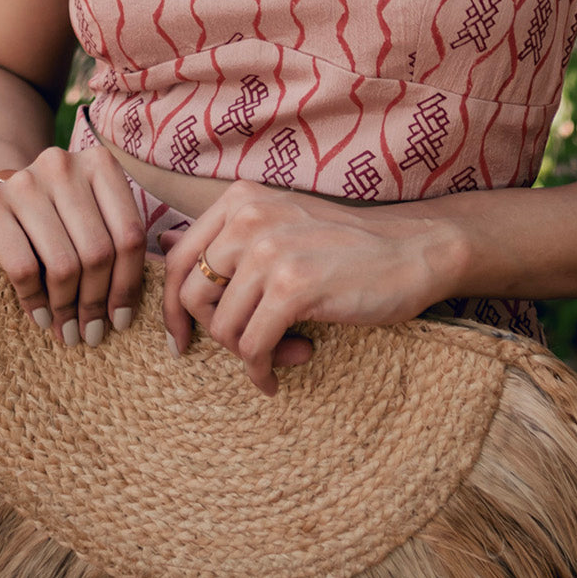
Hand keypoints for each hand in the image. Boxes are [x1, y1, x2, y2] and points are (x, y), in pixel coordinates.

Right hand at [0, 145, 146, 345]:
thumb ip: (119, 242)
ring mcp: (23, 182)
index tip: (121, 320)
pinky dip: (35, 301)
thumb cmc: (53, 221)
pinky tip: (41, 318)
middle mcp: (62, 165)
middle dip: (96, 302)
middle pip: (98, 251)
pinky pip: (23, 268)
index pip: (129, 234)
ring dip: (67, 308)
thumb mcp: (91, 219)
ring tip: (67, 332)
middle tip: (92, 334)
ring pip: (64, 263)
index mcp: (100, 164)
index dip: (128, 284)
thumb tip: (145, 301)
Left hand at [160, 180, 461, 395]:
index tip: (182, 339)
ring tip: (282, 354)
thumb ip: (226, 235)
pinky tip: (277, 376)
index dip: (172, 307)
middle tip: (247, 348)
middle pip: (192, 296)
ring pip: (223, 327)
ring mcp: (270, 252)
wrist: (414, 250)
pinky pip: (253, 346)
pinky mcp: (294, 288)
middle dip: (214, 334)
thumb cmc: (348, 245)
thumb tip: (162, 244)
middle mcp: (249, 219)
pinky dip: (261, 370)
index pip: (178, 259)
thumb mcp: (280, 224)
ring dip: (247, 354)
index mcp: (240, 201)